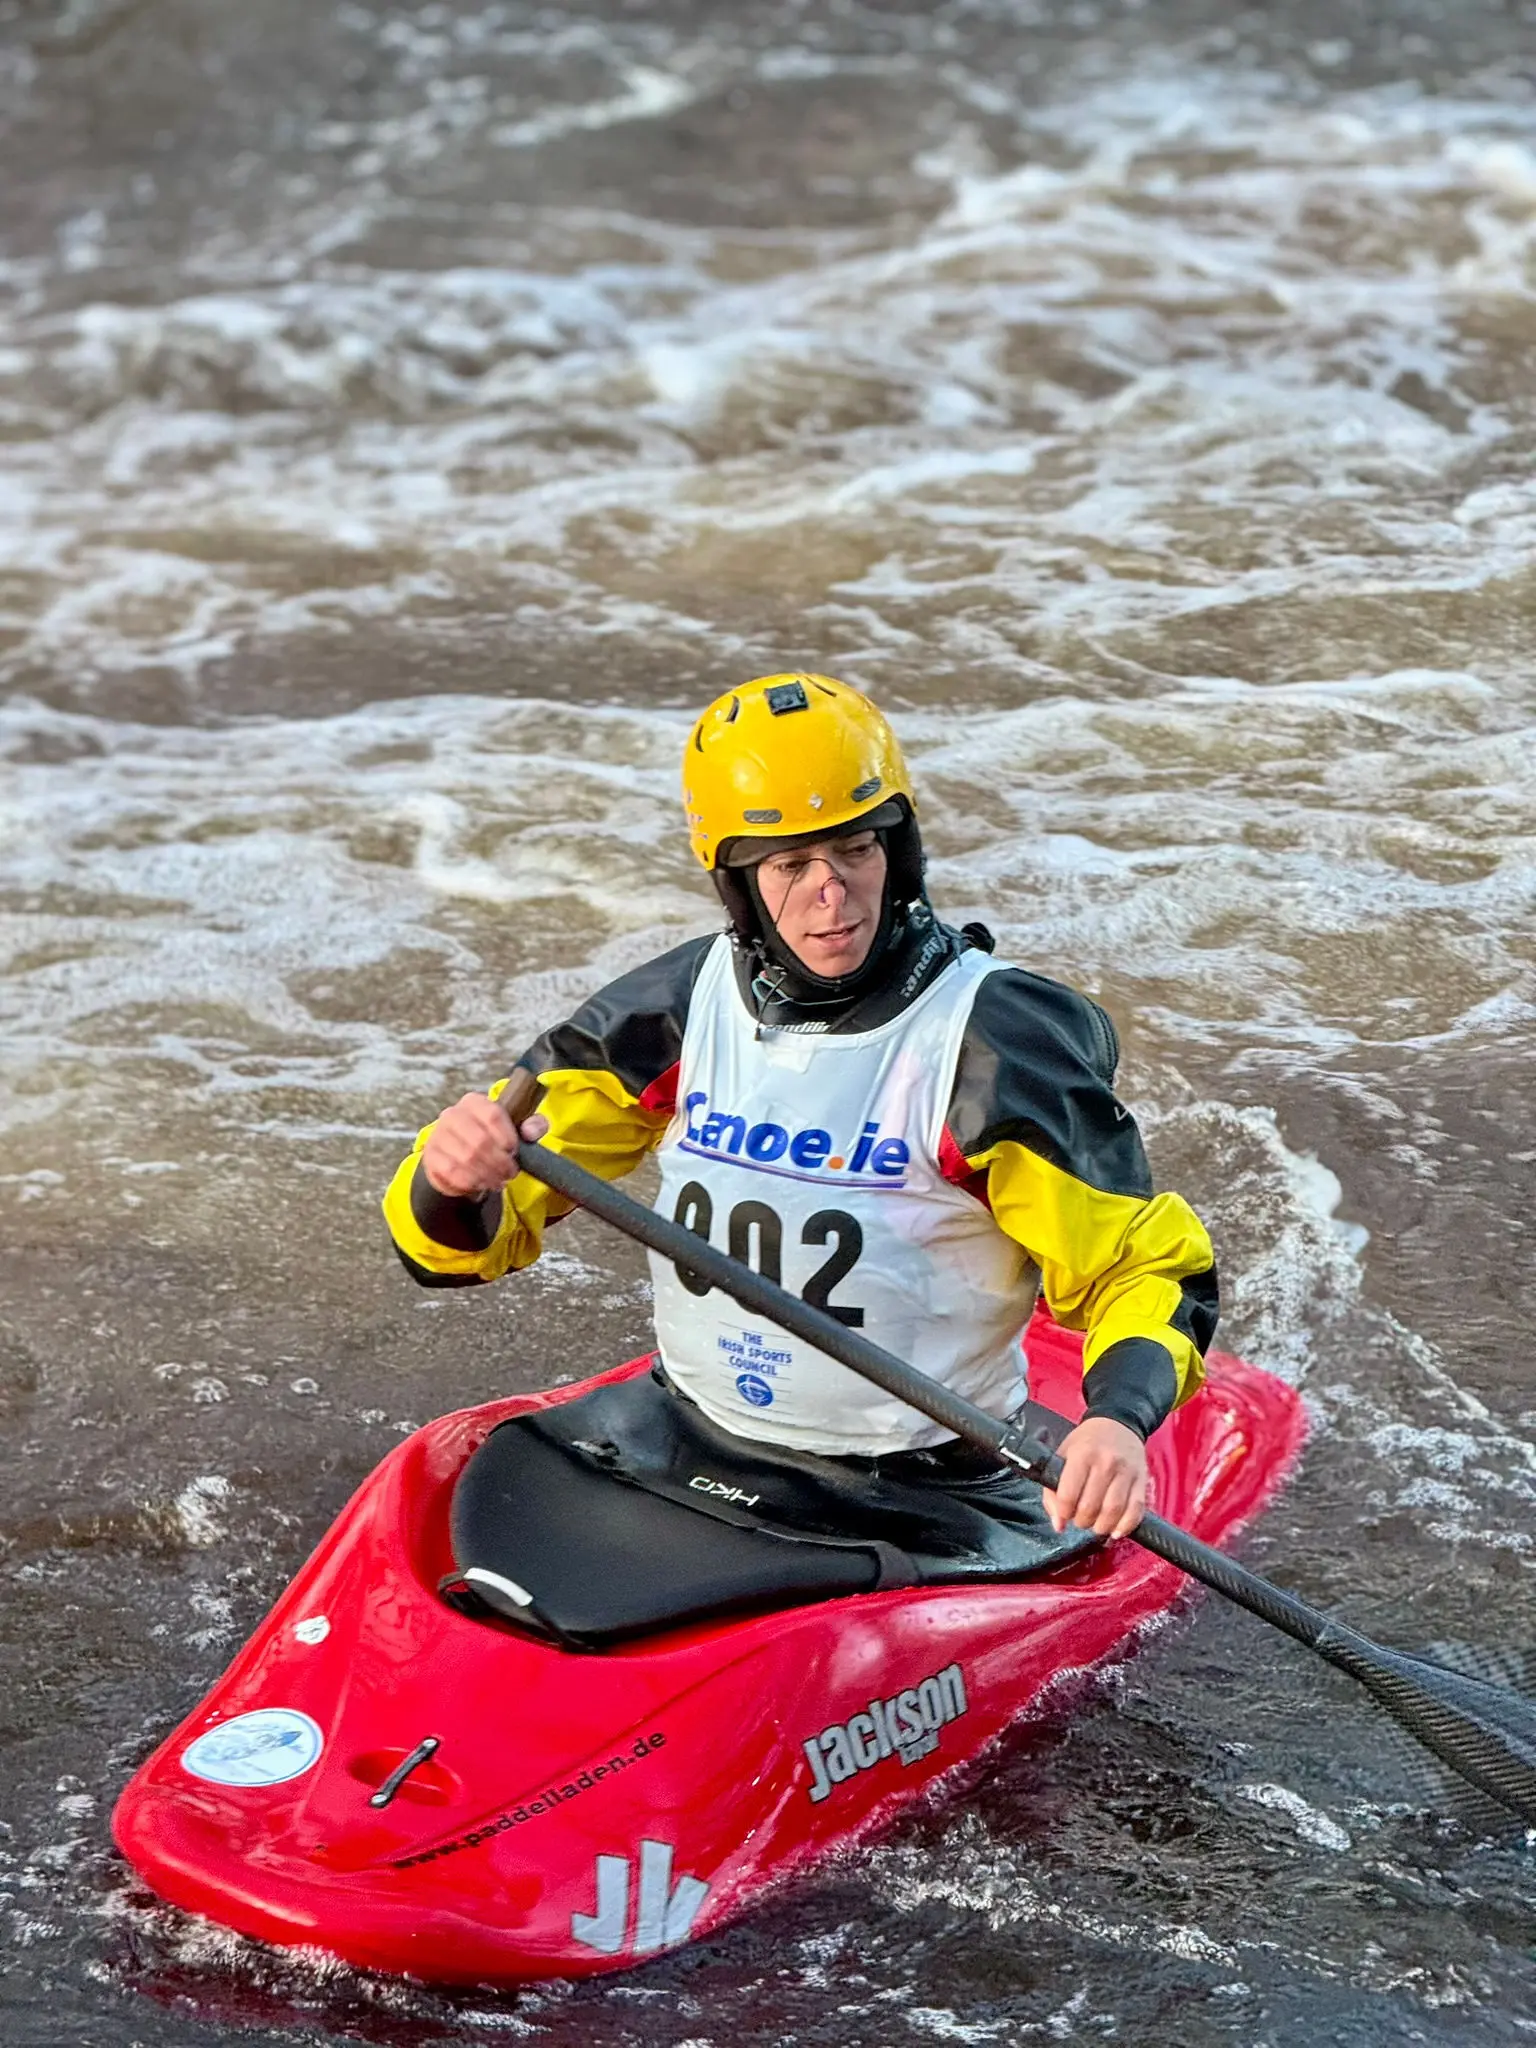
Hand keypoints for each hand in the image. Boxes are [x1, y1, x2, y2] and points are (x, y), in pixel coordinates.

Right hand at [420, 1093, 549, 1198]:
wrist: (460, 1153)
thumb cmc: (492, 1137)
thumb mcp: (517, 1128)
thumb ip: (532, 1125)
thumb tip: (531, 1131)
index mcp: (474, 1102)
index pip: (492, 1114)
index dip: (507, 1137)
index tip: (514, 1151)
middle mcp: (452, 1115)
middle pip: (480, 1140)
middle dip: (499, 1162)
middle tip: (509, 1173)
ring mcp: (438, 1136)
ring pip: (465, 1159)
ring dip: (486, 1175)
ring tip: (497, 1181)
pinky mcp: (430, 1157)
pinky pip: (451, 1173)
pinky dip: (469, 1182)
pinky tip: (479, 1185)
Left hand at [1043, 1416, 1147, 1538]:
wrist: (1118, 1423)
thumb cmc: (1086, 1442)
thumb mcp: (1062, 1455)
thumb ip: (1053, 1490)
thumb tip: (1059, 1523)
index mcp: (1081, 1454)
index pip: (1069, 1494)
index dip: (1063, 1512)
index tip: (1063, 1516)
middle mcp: (1105, 1462)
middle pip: (1091, 1507)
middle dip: (1082, 1521)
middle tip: (1080, 1520)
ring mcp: (1125, 1471)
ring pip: (1113, 1511)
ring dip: (1102, 1527)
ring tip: (1096, 1525)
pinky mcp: (1141, 1480)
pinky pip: (1136, 1510)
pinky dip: (1126, 1526)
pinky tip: (1116, 1530)